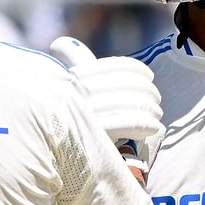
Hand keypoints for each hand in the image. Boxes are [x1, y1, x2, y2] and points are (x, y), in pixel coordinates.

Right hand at [50, 37, 163, 169]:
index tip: (147, 74)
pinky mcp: (90, 138)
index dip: (132, 69)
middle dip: (144, 90)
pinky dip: (145, 123)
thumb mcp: (63, 93)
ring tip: (157, 113)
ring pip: (126, 105)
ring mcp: (82, 117)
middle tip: (155, 97)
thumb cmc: (59, 123)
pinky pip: (125, 124)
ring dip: (148, 108)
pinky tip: (155, 126)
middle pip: (120, 86)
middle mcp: (73, 96)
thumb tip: (61, 44)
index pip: (108, 68)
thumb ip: (68, 69)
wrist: (47, 160)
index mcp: (68, 82)